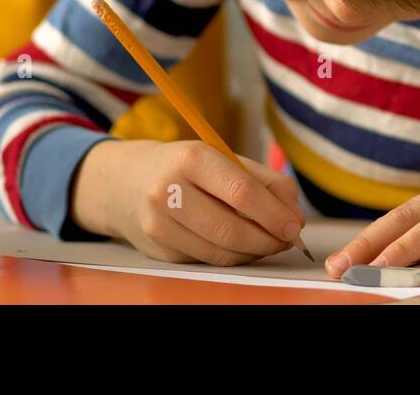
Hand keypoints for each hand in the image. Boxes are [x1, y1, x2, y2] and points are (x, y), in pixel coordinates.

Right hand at [72, 139, 305, 265]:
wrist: (124, 184)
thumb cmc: (185, 168)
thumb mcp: (222, 158)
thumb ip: (264, 181)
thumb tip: (294, 215)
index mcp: (191, 159)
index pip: (242, 192)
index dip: (274, 214)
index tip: (295, 225)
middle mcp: (169, 191)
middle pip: (231, 229)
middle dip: (268, 240)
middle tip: (287, 239)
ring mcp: (160, 225)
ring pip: (221, 252)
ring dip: (254, 252)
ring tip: (269, 241)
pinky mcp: (159, 251)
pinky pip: (208, 260)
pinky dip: (233, 256)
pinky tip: (243, 245)